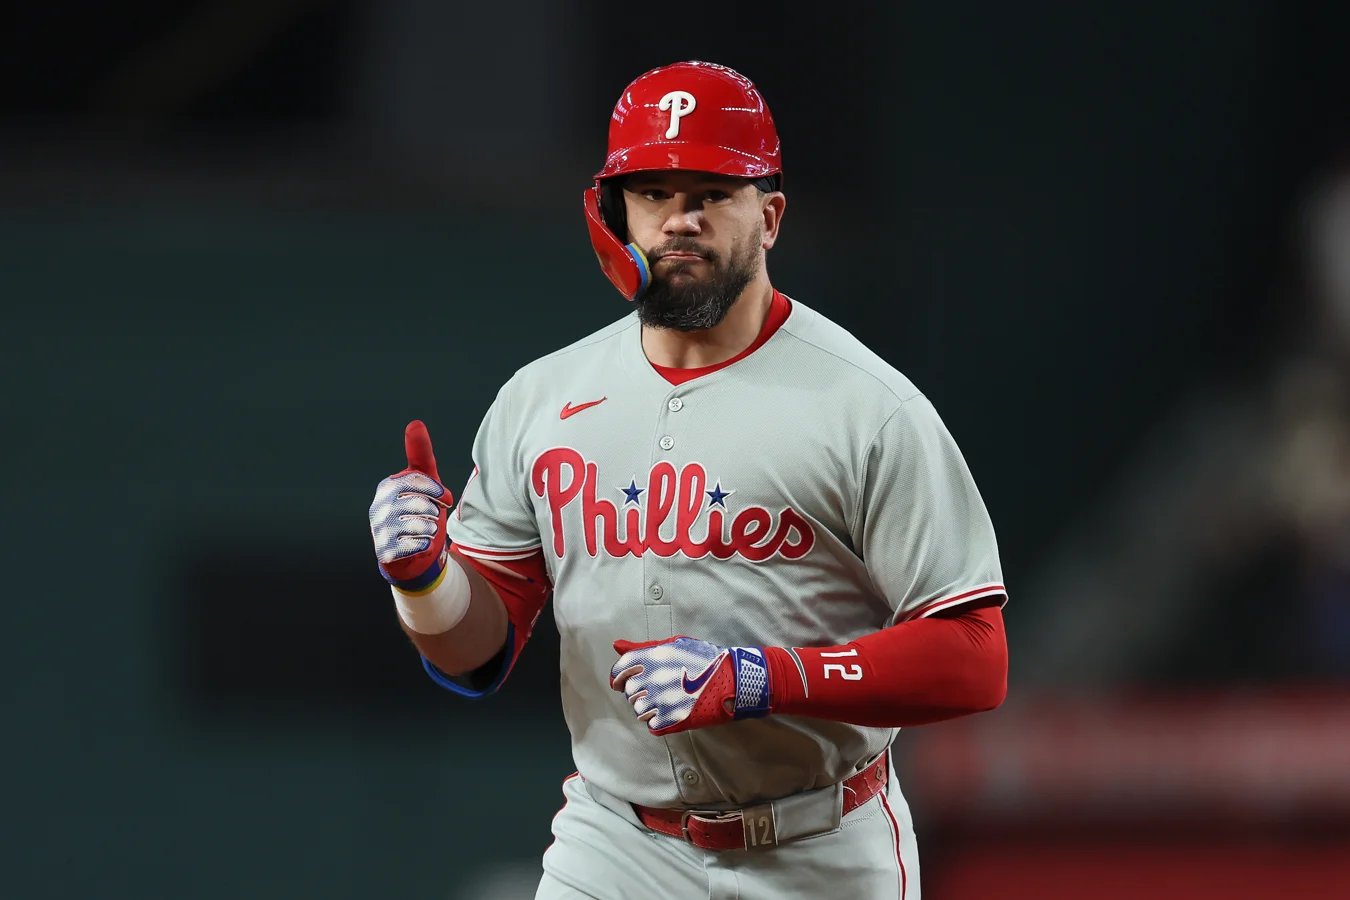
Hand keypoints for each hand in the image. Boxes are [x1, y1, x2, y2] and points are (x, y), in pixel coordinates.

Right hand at [368, 420, 453, 590]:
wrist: (411, 554)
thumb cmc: (419, 511)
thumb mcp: (423, 481)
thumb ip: (420, 453)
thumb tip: (415, 423)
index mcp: (387, 486)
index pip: (418, 480)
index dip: (437, 491)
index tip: (445, 498)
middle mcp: (378, 507)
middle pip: (422, 504)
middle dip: (434, 512)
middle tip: (431, 517)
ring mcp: (379, 530)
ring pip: (422, 525)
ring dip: (431, 530)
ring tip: (424, 531)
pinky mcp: (385, 551)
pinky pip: (418, 545)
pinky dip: (426, 545)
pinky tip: (419, 545)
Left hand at [609, 636, 770, 735]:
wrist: (734, 679)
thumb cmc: (705, 658)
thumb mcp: (675, 644)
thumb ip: (643, 647)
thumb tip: (617, 645)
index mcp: (654, 657)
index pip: (620, 670)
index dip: (617, 678)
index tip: (620, 683)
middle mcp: (655, 678)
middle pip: (629, 692)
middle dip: (638, 692)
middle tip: (655, 690)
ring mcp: (664, 701)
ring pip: (639, 710)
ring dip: (648, 707)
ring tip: (665, 701)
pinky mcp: (674, 719)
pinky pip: (652, 726)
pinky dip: (658, 721)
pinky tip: (671, 712)